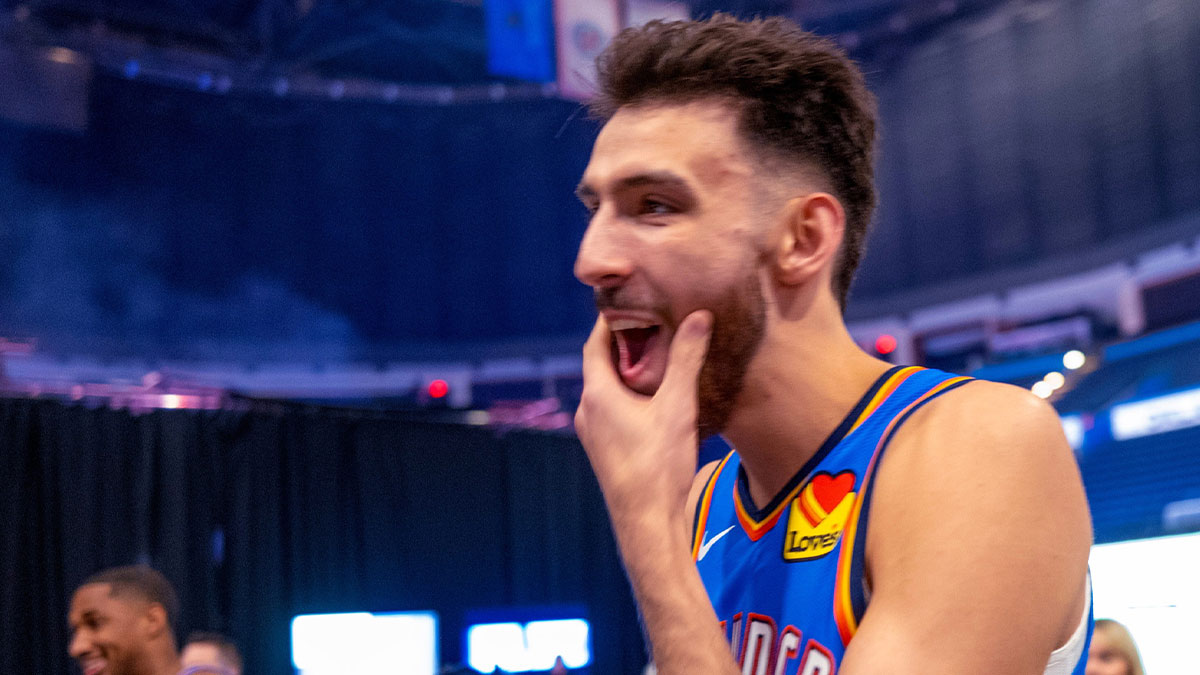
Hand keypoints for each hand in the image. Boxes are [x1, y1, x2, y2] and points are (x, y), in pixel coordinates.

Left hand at [574, 310, 712, 516]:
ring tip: (658, 358)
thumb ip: (686, 360)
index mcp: (597, 394)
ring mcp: (594, 434)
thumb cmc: (659, 466)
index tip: (631, 302)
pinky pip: (613, 412)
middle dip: (625, 345)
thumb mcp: (677, 406)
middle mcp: (588, 411)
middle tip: (651, 325)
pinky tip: (656, 400)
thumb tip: (698, 317)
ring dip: (629, 373)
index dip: (610, 321)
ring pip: (608, 391)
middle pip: (601, 366)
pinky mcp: (606, 452)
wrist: (648, 524)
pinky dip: (630, 396)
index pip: (596, 343)